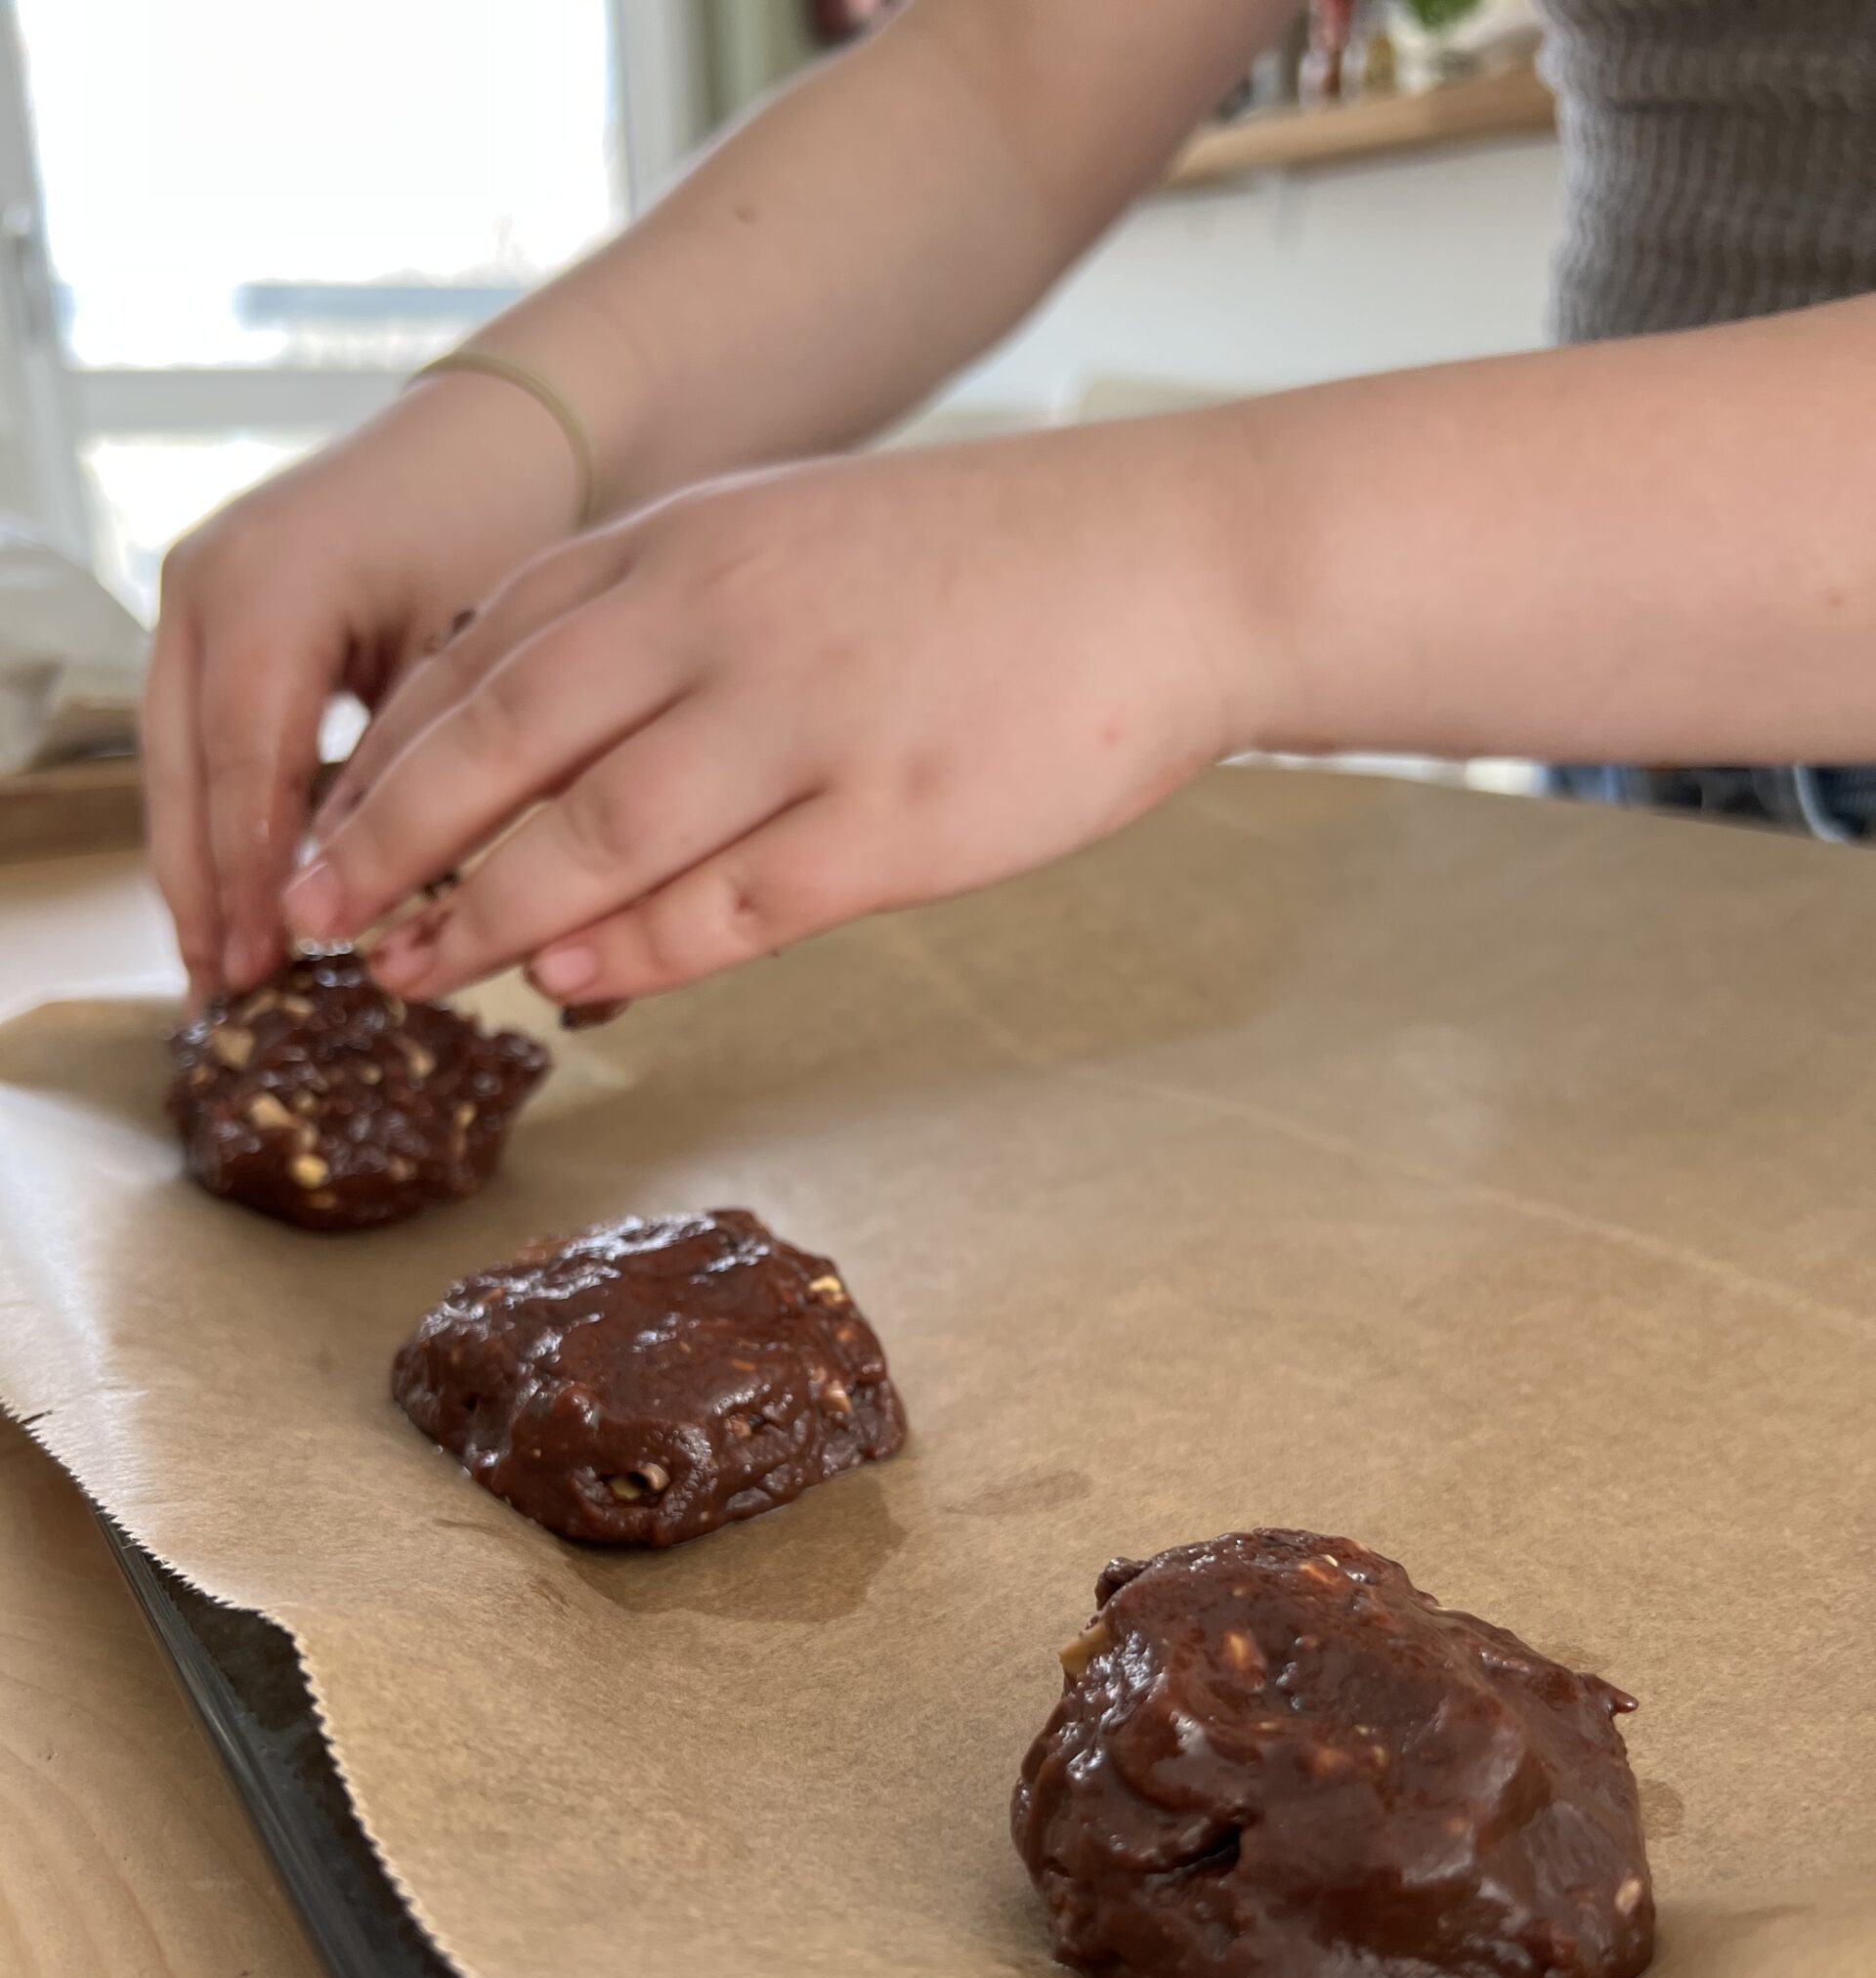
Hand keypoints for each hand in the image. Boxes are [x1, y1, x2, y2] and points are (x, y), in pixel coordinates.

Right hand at [145, 371, 586, 1006]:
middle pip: (185, 767)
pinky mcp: (213, 611)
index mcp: (271, 588)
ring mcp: (197, 590)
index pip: (246, 760)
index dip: (253, 873)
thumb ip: (422, 767)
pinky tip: (241, 893)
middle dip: (205, 888)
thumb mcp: (474, 655)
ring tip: (220, 967)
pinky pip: (199, 732)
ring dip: (198, 865)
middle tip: (227, 992)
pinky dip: (218, 816)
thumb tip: (399, 900)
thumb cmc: (509, 529)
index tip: (269, 964)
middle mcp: (209, 583)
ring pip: (177, 757)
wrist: (505, 433)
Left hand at [283, 422, 1245, 1007]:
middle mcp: (722, 619)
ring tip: (409, 976)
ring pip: (594, 832)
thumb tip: (554, 758)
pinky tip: (569, 987)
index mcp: (690, 542)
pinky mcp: (892, 822)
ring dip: (483, 915)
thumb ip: (672, 623)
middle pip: (503, 740)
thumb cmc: (987, 565)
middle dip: (388, 840)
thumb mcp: (796, 542)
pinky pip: (728, 901)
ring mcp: (806, 720)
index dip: (389, 753)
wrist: (1176, 563)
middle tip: (311, 919)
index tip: (324, 831)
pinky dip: (635, 950)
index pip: (487, 650)